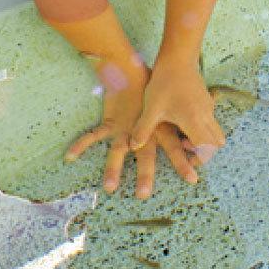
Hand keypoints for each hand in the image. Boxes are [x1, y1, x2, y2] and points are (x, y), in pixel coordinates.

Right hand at [64, 54, 200, 198]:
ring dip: (113, 169)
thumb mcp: (169, 108)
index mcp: (160, 130)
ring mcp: (125, 128)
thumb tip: (199, 134)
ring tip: (109, 188)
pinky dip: (80, 145)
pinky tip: (69, 157)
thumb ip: (180, 124)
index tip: (194, 180)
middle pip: (145, 158)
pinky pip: (93, 135)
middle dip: (145, 176)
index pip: (176, 150)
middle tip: (144, 196)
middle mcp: (144, 132)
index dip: (185, 164)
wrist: (133, 71)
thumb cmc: (154, 91)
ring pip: (118, 152)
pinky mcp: (110, 122)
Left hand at [129, 58, 225, 162]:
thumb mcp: (151, 108)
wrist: (177, 58)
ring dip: (203, 137)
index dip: (198, 158)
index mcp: (195, 121)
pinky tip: (183, 117)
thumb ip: (143, 129)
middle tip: (184, 146)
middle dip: (204, 150)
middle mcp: (206, 116)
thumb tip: (133, 146)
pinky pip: (211, 119)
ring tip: (182, 131)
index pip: (206, 149)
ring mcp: (209, 107)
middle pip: (216, 142)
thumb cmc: (164, 83)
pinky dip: (202, 125)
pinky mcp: (207, 100)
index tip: (185, 157)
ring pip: (215, 130)